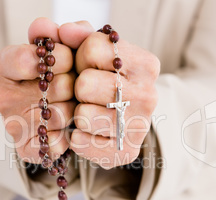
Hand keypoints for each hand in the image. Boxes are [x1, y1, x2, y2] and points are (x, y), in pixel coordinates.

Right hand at [0, 18, 74, 162]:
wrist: (56, 107)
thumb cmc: (61, 72)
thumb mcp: (65, 45)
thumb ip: (66, 33)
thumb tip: (61, 30)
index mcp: (3, 66)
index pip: (30, 59)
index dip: (61, 58)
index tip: (69, 59)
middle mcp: (3, 96)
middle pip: (56, 88)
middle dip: (75, 84)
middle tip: (74, 85)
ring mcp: (12, 125)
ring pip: (62, 115)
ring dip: (77, 109)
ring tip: (72, 104)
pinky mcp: (25, 149)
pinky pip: (56, 145)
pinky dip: (69, 136)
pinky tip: (68, 128)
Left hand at [60, 23, 159, 168]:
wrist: (119, 116)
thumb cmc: (102, 78)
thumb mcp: (92, 51)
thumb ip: (77, 35)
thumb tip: (65, 31)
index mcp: (146, 64)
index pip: (92, 49)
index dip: (80, 58)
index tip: (89, 66)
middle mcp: (149, 95)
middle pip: (85, 84)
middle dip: (78, 87)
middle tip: (87, 92)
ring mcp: (140, 126)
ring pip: (82, 116)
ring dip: (77, 113)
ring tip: (89, 111)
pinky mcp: (126, 152)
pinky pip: (80, 142)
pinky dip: (76, 137)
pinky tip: (88, 131)